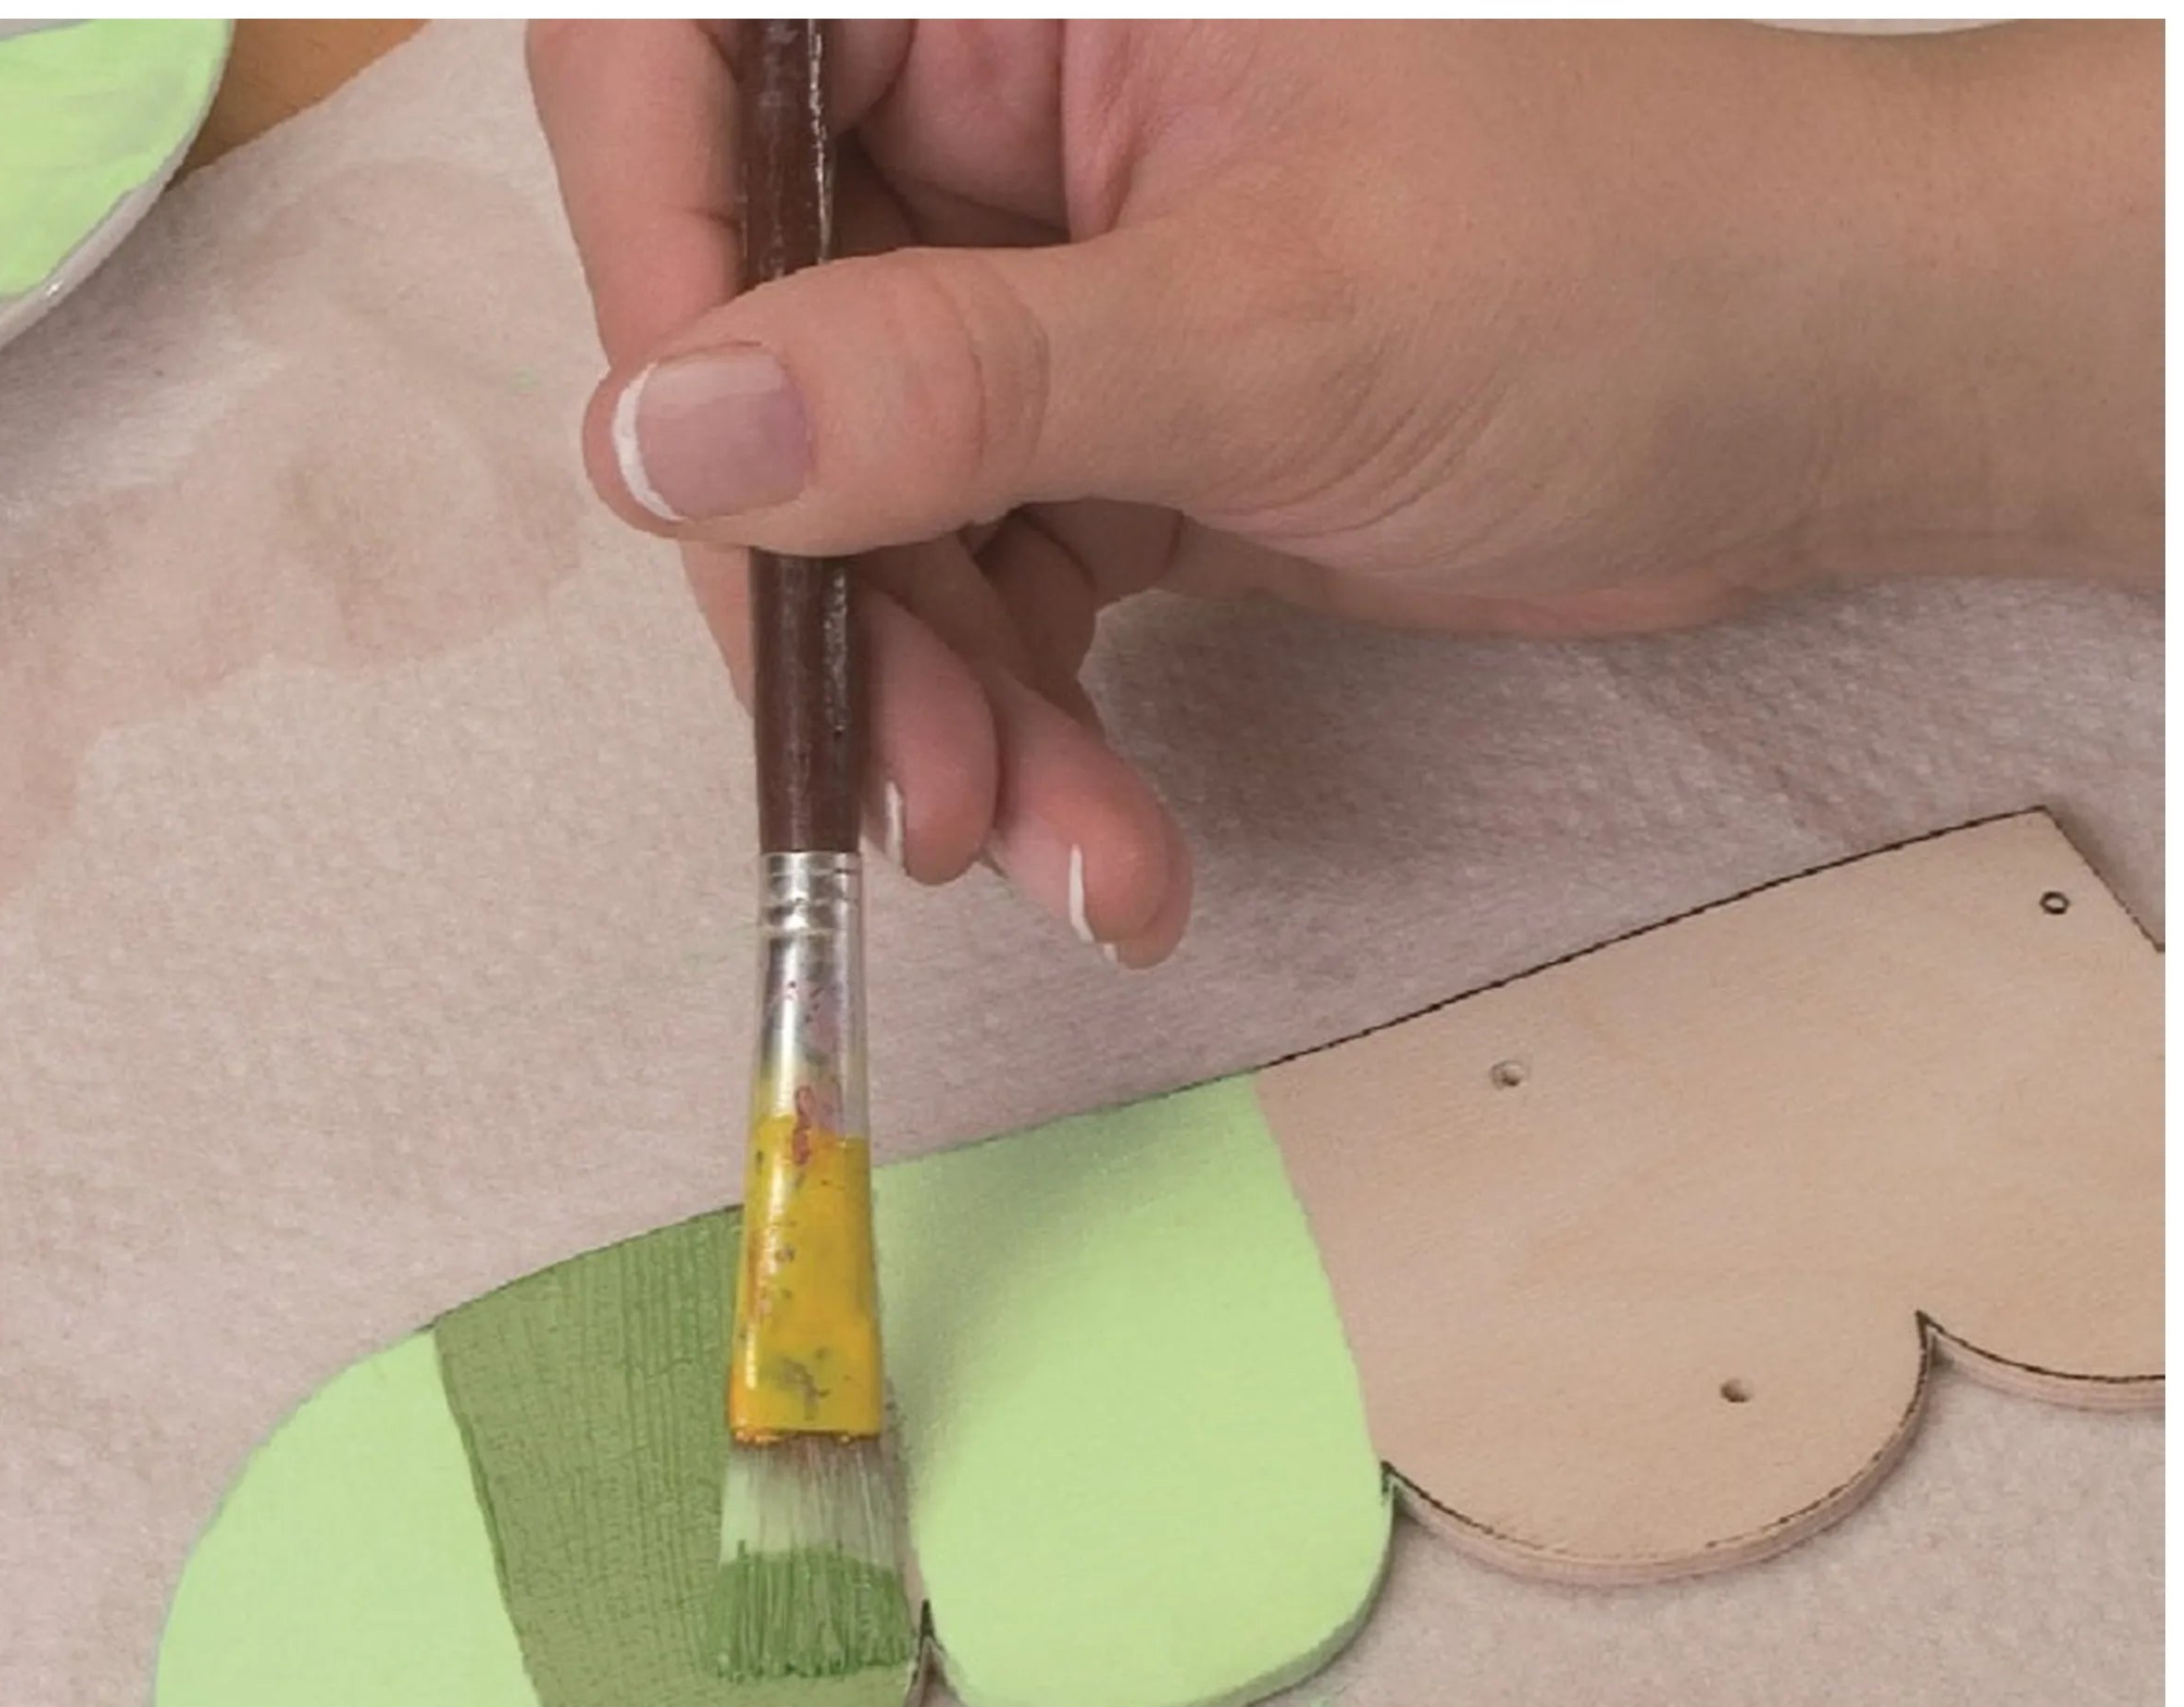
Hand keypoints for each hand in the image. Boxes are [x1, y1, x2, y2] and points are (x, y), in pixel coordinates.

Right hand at [527, 22, 2156, 964]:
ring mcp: (1044, 305)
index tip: (712, 503)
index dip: (661, 284)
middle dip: (842, 604)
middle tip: (925, 792)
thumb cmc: (1617, 264)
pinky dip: (1033, 738)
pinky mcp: (1105, 450)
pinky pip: (992, 606)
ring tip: (1067, 855)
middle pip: (774, 360)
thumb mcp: (1268, 326)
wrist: (1818, 396)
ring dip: (951, 720)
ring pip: (881, 524)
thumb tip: (662, 435)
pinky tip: (1107, 850)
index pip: (696, 78)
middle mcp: (1000, 132)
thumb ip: (952, 378)